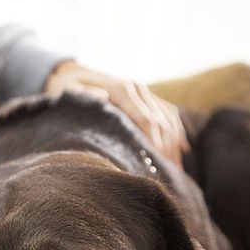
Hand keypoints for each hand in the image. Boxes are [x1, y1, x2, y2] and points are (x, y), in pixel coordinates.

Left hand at [44, 60, 188, 166]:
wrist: (70, 73)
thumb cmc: (67, 90)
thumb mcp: (69, 92)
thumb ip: (84, 97)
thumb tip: (102, 98)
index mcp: (122, 89)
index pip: (147, 120)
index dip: (154, 144)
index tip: (156, 166)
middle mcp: (138, 88)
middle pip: (161, 123)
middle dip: (167, 150)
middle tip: (170, 176)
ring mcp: (144, 91)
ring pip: (169, 120)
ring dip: (175, 146)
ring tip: (177, 170)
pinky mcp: (146, 97)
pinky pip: (168, 115)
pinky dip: (177, 133)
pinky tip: (182, 151)